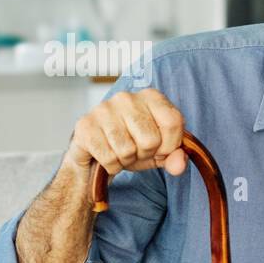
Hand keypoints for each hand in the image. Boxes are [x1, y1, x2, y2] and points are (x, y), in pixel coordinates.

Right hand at [65, 87, 186, 176]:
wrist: (97, 156)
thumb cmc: (133, 147)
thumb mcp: (161, 153)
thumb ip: (176, 157)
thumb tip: (179, 164)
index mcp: (151, 97)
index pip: (173, 122)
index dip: (170, 145)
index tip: (160, 148)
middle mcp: (126, 97)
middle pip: (150, 140)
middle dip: (146, 154)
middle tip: (136, 150)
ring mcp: (103, 109)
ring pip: (127, 150)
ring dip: (127, 160)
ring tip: (121, 152)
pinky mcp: (85, 125)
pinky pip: (109, 157)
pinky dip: (111, 165)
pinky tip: (107, 156)